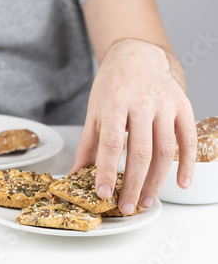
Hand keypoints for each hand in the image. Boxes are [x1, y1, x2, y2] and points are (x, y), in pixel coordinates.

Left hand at [71, 39, 196, 214]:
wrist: (137, 55)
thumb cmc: (112, 86)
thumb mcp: (94, 111)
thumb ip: (88, 144)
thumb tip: (76, 173)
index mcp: (113, 104)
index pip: (111, 143)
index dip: (108, 170)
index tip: (104, 193)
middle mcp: (141, 104)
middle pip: (140, 151)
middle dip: (133, 184)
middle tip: (126, 207)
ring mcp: (164, 105)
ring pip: (165, 150)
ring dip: (157, 181)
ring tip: (146, 202)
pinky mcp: (182, 106)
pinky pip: (187, 139)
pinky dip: (187, 163)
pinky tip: (181, 184)